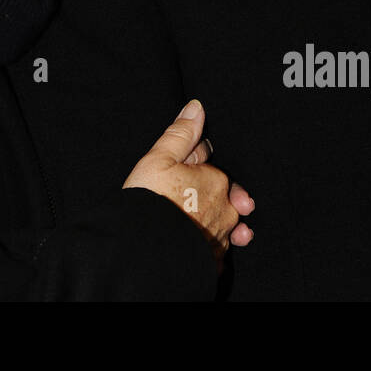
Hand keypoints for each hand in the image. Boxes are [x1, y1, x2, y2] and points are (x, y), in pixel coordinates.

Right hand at [123, 99, 252, 262]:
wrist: (145, 248)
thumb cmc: (151, 200)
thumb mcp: (160, 157)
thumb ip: (181, 134)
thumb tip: (197, 108)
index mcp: (216, 181)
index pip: (213, 168)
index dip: (200, 167)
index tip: (188, 169)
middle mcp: (224, 210)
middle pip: (225, 199)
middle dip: (216, 197)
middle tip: (196, 197)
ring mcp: (219, 238)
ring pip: (224, 227)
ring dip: (219, 224)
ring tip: (204, 224)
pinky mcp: (212, 262)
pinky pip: (218, 253)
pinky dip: (212, 250)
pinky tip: (202, 248)